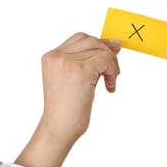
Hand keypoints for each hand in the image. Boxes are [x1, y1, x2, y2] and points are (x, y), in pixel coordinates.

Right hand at [16, 32, 120, 166]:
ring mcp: (67, 62)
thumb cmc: (67, 108)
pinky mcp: (80, 70)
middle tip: (112, 73)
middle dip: (107, 54)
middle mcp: (57, 56)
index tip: (111, 56)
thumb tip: (115, 44)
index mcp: (51, 56)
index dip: (99, 45)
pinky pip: (106, 60)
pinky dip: (113, 72)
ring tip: (108, 82)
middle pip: (92, 40)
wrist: (59, 128)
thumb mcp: (77, 78)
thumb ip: (90, 60)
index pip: (81, 38)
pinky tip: (109, 87)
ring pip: (101, 49)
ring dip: (111, 65)